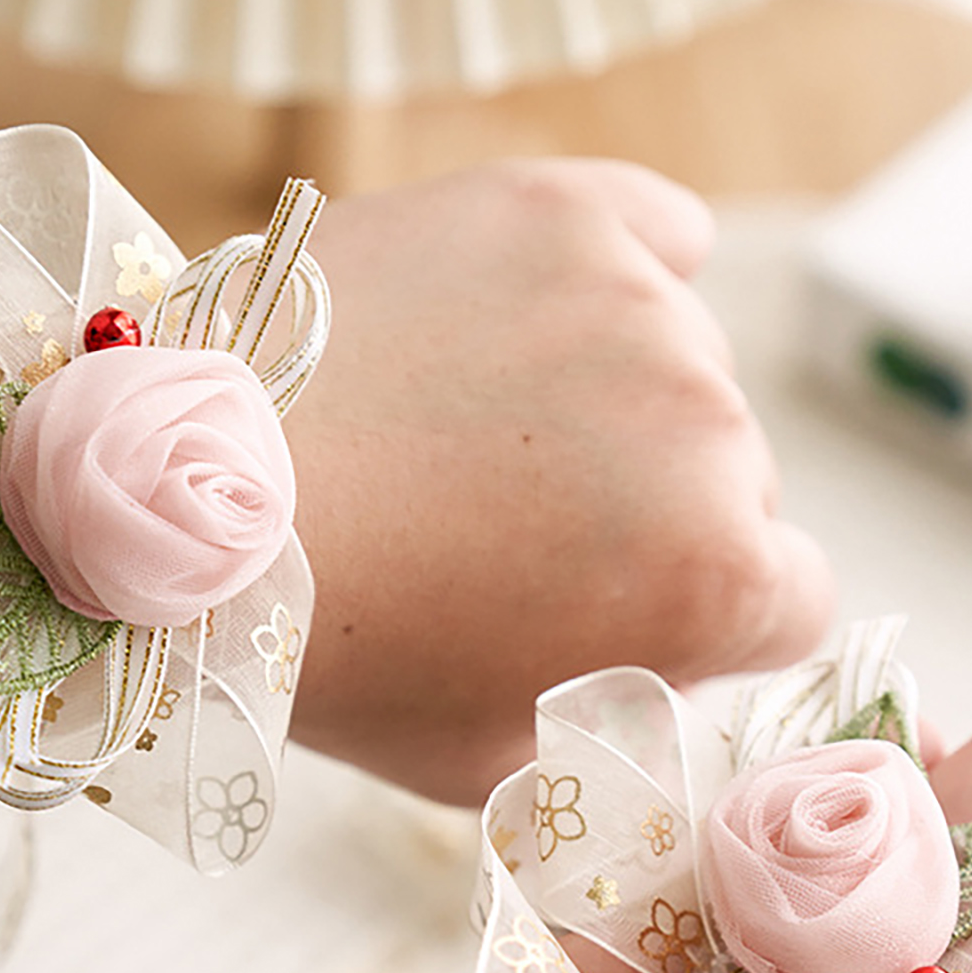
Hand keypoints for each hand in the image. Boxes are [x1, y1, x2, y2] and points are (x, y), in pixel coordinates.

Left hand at [286, 159, 834, 802]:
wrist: (178, 498)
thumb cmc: (331, 648)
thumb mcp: (485, 760)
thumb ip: (612, 731)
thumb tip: (663, 692)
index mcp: (712, 578)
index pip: (793, 600)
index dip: (714, 622)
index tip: (632, 615)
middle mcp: (710, 430)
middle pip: (739, 483)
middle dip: (656, 518)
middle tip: (519, 531)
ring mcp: (636, 305)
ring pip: (685, 368)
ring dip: (616, 406)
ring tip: (474, 432)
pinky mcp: (558, 211)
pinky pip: (657, 236)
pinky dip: (623, 277)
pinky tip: (552, 318)